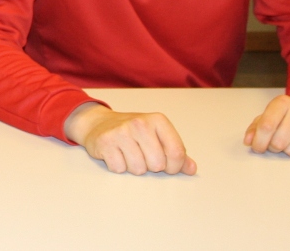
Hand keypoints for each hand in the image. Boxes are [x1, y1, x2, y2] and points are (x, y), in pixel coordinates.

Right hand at [64, 102, 196, 174]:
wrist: (98, 123)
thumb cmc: (132, 132)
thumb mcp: (157, 137)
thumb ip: (176, 153)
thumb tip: (191, 169)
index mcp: (158, 120)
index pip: (176, 153)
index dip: (174, 167)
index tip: (167, 165)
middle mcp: (140, 123)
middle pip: (158, 164)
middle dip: (151, 166)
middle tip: (142, 155)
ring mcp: (121, 132)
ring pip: (139, 169)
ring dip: (134, 168)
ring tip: (128, 154)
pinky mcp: (105, 142)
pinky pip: (120, 169)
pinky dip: (118, 166)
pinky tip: (116, 154)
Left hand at [243, 93, 289, 157]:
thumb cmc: (289, 114)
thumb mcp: (271, 114)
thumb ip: (256, 127)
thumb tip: (248, 141)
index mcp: (283, 102)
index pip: (266, 126)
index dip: (259, 141)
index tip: (257, 147)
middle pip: (278, 142)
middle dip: (273, 147)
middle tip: (276, 143)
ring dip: (288, 150)